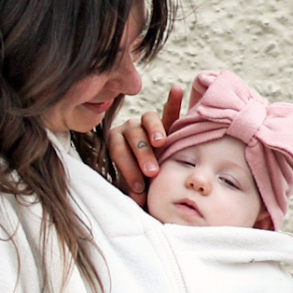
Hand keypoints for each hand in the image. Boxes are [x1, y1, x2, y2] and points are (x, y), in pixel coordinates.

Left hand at [107, 85, 183, 206]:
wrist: (149, 181)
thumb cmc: (139, 187)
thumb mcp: (133, 191)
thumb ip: (134, 193)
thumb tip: (137, 202)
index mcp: (116, 144)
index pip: (118, 150)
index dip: (127, 168)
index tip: (138, 188)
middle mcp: (129, 130)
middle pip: (133, 135)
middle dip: (142, 155)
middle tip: (151, 172)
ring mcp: (146, 125)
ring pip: (148, 121)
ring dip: (154, 131)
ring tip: (160, 143)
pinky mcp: (165, 125)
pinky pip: (169, 112)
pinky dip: (173, 102)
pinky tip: (176, 90)